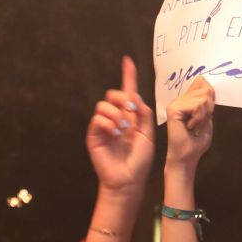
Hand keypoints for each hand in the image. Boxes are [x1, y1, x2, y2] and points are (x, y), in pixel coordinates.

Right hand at [85, 56, 155, 196]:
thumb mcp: (148, 134)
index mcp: (130, 118)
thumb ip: (143, 113)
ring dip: (115, 113)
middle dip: (121, 96)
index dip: (128, 76)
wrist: (128, 180)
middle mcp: (116, 119)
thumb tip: (133, 96)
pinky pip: (97, 119)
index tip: (127, 61)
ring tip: (122, 129)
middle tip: (130, 109)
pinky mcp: (94, 136)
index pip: (128, 92)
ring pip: (103, 105)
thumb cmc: (139, 161)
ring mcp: (104, 127)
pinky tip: (114, 134)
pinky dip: (107, 123)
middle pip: (112, 94)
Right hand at [164, 76, 214, 168]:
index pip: (201, 82)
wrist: (187, 157)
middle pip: (204, 89)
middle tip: (199, 122)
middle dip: (208, 108)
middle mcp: (178, 100)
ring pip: (202, 98)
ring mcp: (174, 104)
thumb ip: (207, 102)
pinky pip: (196, 106)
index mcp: (185, 101)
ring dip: (203, 115)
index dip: (209, 94)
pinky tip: (190, 127)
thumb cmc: (196, 142)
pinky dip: (199, 118)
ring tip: (194, 126)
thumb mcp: (207, 117)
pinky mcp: (173, 110)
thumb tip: (206, 84)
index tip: (207, 112)